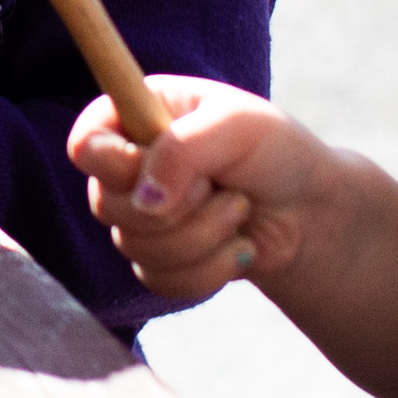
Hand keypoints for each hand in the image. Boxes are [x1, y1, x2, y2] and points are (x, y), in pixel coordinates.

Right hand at [71, 76, 333, 306]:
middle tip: (218, 186)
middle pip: (106, 205)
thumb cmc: (274, 151)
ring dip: (202, 235)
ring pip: (135, 247)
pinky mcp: (160, 262)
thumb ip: (182, 150)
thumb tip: (147, 201)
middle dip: (176, 205)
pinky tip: (237, 247)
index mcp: (136, 117)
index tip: (148, 167)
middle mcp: (130, 167)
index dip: (110, 164)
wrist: (311, 211)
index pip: (85, 145)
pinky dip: (208, 268)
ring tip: (238, 211)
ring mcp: (141, 218)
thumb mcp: (236, 125)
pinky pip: (159, 280)